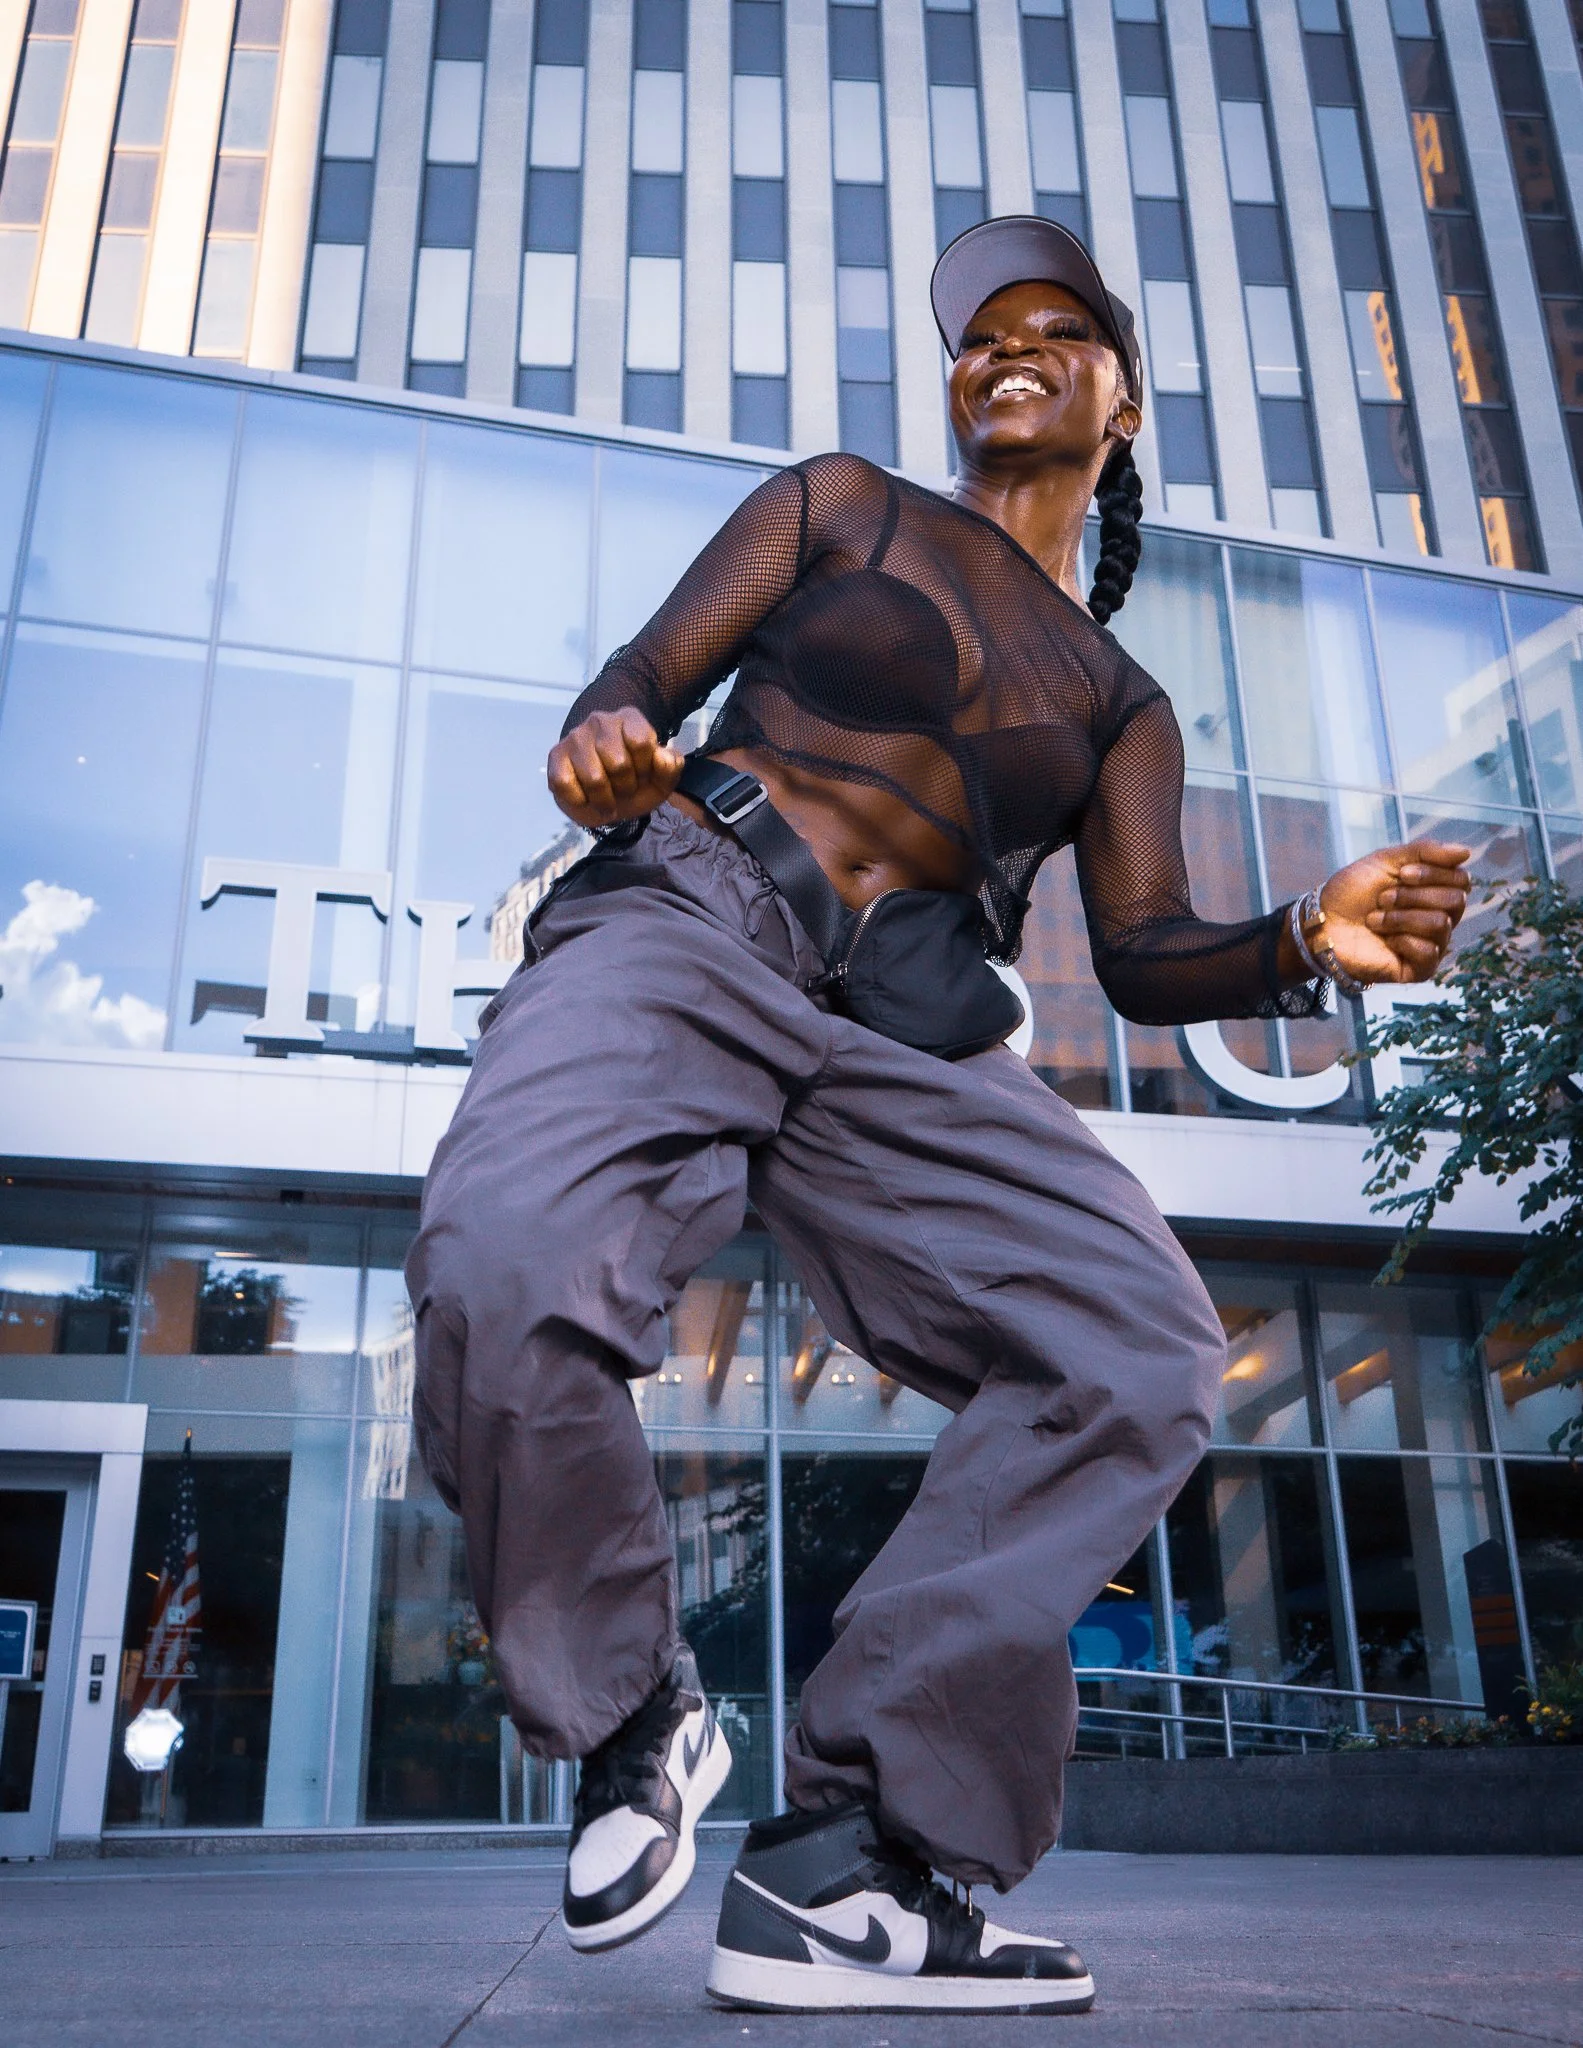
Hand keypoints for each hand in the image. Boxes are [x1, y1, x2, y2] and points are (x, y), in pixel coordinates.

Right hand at [547, 709, 683, 826]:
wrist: (605, 799)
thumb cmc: (634, 784)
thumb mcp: (661, 781)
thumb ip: (671, 767)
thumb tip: (661, 756)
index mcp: (630, 719)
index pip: (641, 741)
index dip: (645, 768)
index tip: (643, 776)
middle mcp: (601, 720)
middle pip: (619, 763)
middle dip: (625, 787)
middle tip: (623, 790)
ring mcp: (576, 736)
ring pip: (594, 777)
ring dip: (604, 799)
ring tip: (607, 799)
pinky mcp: (556, 755)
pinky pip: (565, 783)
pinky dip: (580, 800)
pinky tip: (585, 797)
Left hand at [1315, 839, 1472, 985]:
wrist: (1322, 922)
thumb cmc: (1352, 892)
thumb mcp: (1386, 860)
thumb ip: (1425, 851)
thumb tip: (1466, 852)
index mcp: (1436, 892)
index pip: (1462, 880)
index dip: (1434, 873)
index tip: (1402, 873)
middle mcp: (1439, 918)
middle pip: (1456, 901)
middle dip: (1413, 896)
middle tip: (1382, 899)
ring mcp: (1431, 945)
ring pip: (1441, 924)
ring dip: (1400, 917)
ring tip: (1375, 920)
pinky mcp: (1419, 969)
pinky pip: (1430, 952)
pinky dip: (1402, 940)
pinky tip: (1385, 941)